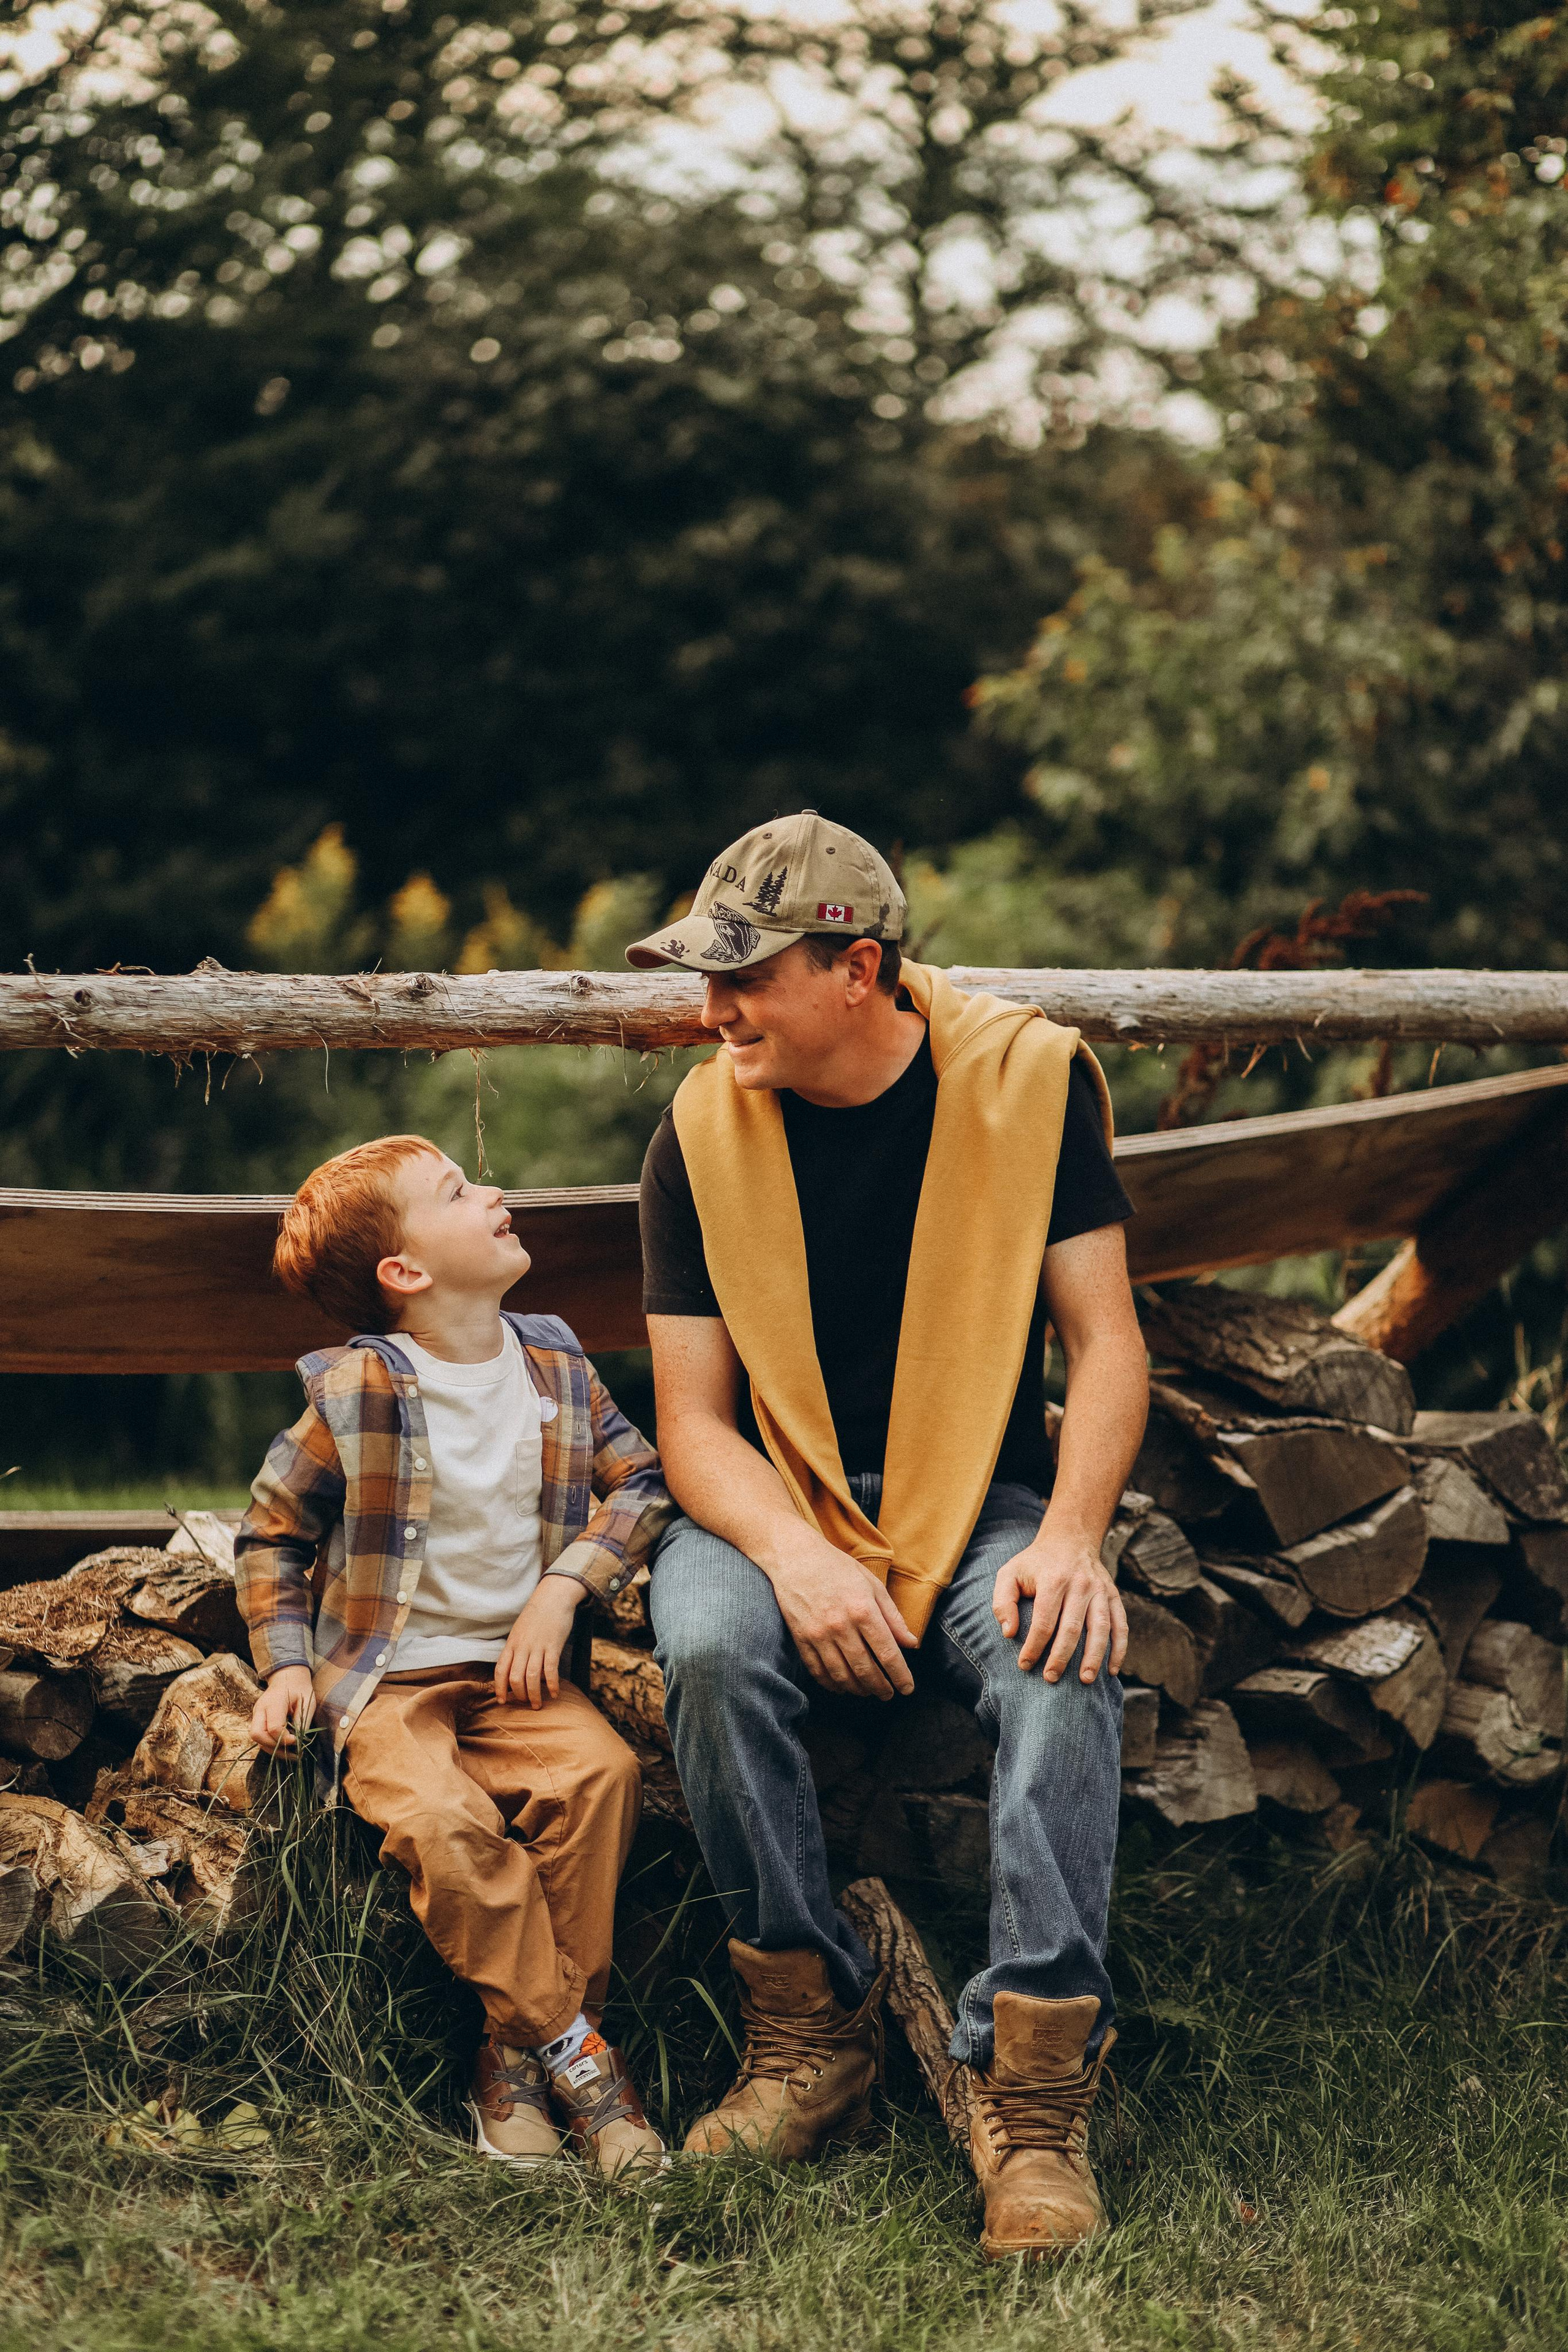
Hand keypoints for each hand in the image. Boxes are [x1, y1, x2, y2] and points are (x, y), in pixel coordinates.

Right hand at [250, 1664, 314, 1750]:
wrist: (287, 1677)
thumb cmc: (299, 1689)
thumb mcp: (306, 1702)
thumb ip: (301, 1721)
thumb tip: (297, 1741)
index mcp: (273, 1702)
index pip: (273, 1727)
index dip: (284, 1739)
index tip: (298, 1741)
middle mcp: (260, 1709)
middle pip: (257, 1735)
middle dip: (274, 1747)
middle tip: (292, 1751)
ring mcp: (256, 1714)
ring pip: (256, 1739)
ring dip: (272, 1749)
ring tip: (291, 1755)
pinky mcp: (257, 1719)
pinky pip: (260, 1737)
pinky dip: (270, 1745)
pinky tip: (285, 1748)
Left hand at [495, 1576, 581, 1709]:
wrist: (553, 1596)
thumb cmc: (537, 1615)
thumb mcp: (520, 1631)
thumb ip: (517, 1649)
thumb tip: (516, 1669)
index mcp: (512, 1644)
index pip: (500, 1670)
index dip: (499, 1688)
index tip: (502, 1701)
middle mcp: (522, 1647)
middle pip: (515, 1677)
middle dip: (519, 1695)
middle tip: (525, 1703)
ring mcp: (537, 1646)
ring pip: (531, 1677)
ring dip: (534, 1695)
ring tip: (538, 1704)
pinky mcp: (553, 1645)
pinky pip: (550, 1669)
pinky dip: (552, 1684)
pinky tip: (555, 1693)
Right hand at [767, 1529, 916, 1698]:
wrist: (794, 1557)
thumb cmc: (837, 1568)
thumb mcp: (872, 1585)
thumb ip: (893, 1617)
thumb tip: (912, 1644)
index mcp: (863, 1610)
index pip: (887, 1654)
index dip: (900, 1676)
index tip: (907, 1689)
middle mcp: (841, 1626)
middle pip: (866, 1670)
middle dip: (881, 1688)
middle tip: (888, 1694)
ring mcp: (818, 1634)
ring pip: (842, 1676)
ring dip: (858, 1690)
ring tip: (868, 1691)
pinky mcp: (800, 1639)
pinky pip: (818, 1671)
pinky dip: (832, 1684)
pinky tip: (842, 1686)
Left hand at [993, 1534, 1127, 1683]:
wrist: (1070, 1538)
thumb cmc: (1036, 1562)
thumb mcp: (1010, 1573)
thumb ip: (1002, 1601)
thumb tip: (1009, 1633)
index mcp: (1053, 1580)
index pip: (1044, 1621)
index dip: (1034, 1646)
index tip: (1024, 1665)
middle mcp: (1080, 1585)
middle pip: (1072, 1628)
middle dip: (1061, 1658)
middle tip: (1051, 1679)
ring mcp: (1100, 1590)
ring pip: (1101, 1628)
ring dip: (1094, 1657)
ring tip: (1086, 1681)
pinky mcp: (1113, 1595)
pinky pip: (1121, 1625)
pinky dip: (1119, 1648)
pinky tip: (1112, 1670)